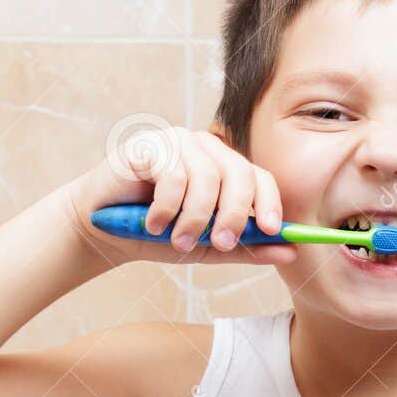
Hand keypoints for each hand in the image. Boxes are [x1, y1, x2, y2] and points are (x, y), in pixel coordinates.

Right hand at [62, 128, 297, 269]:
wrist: (104, 230)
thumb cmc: (158, 235)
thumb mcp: (207, 248)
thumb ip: (246, 248)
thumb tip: (291, 253)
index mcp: (226, 170)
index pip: (260, 177)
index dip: (270, 202)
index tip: (272, 230)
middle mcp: (206, 150)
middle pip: (239, 173)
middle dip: (234, 214)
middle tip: (220, 243)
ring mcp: (179, 143)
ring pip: (207, 177)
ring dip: (195, 218)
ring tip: (178, 241)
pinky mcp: (151, 145)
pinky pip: (173, 174)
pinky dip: (167, 207)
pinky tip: (153, 224)